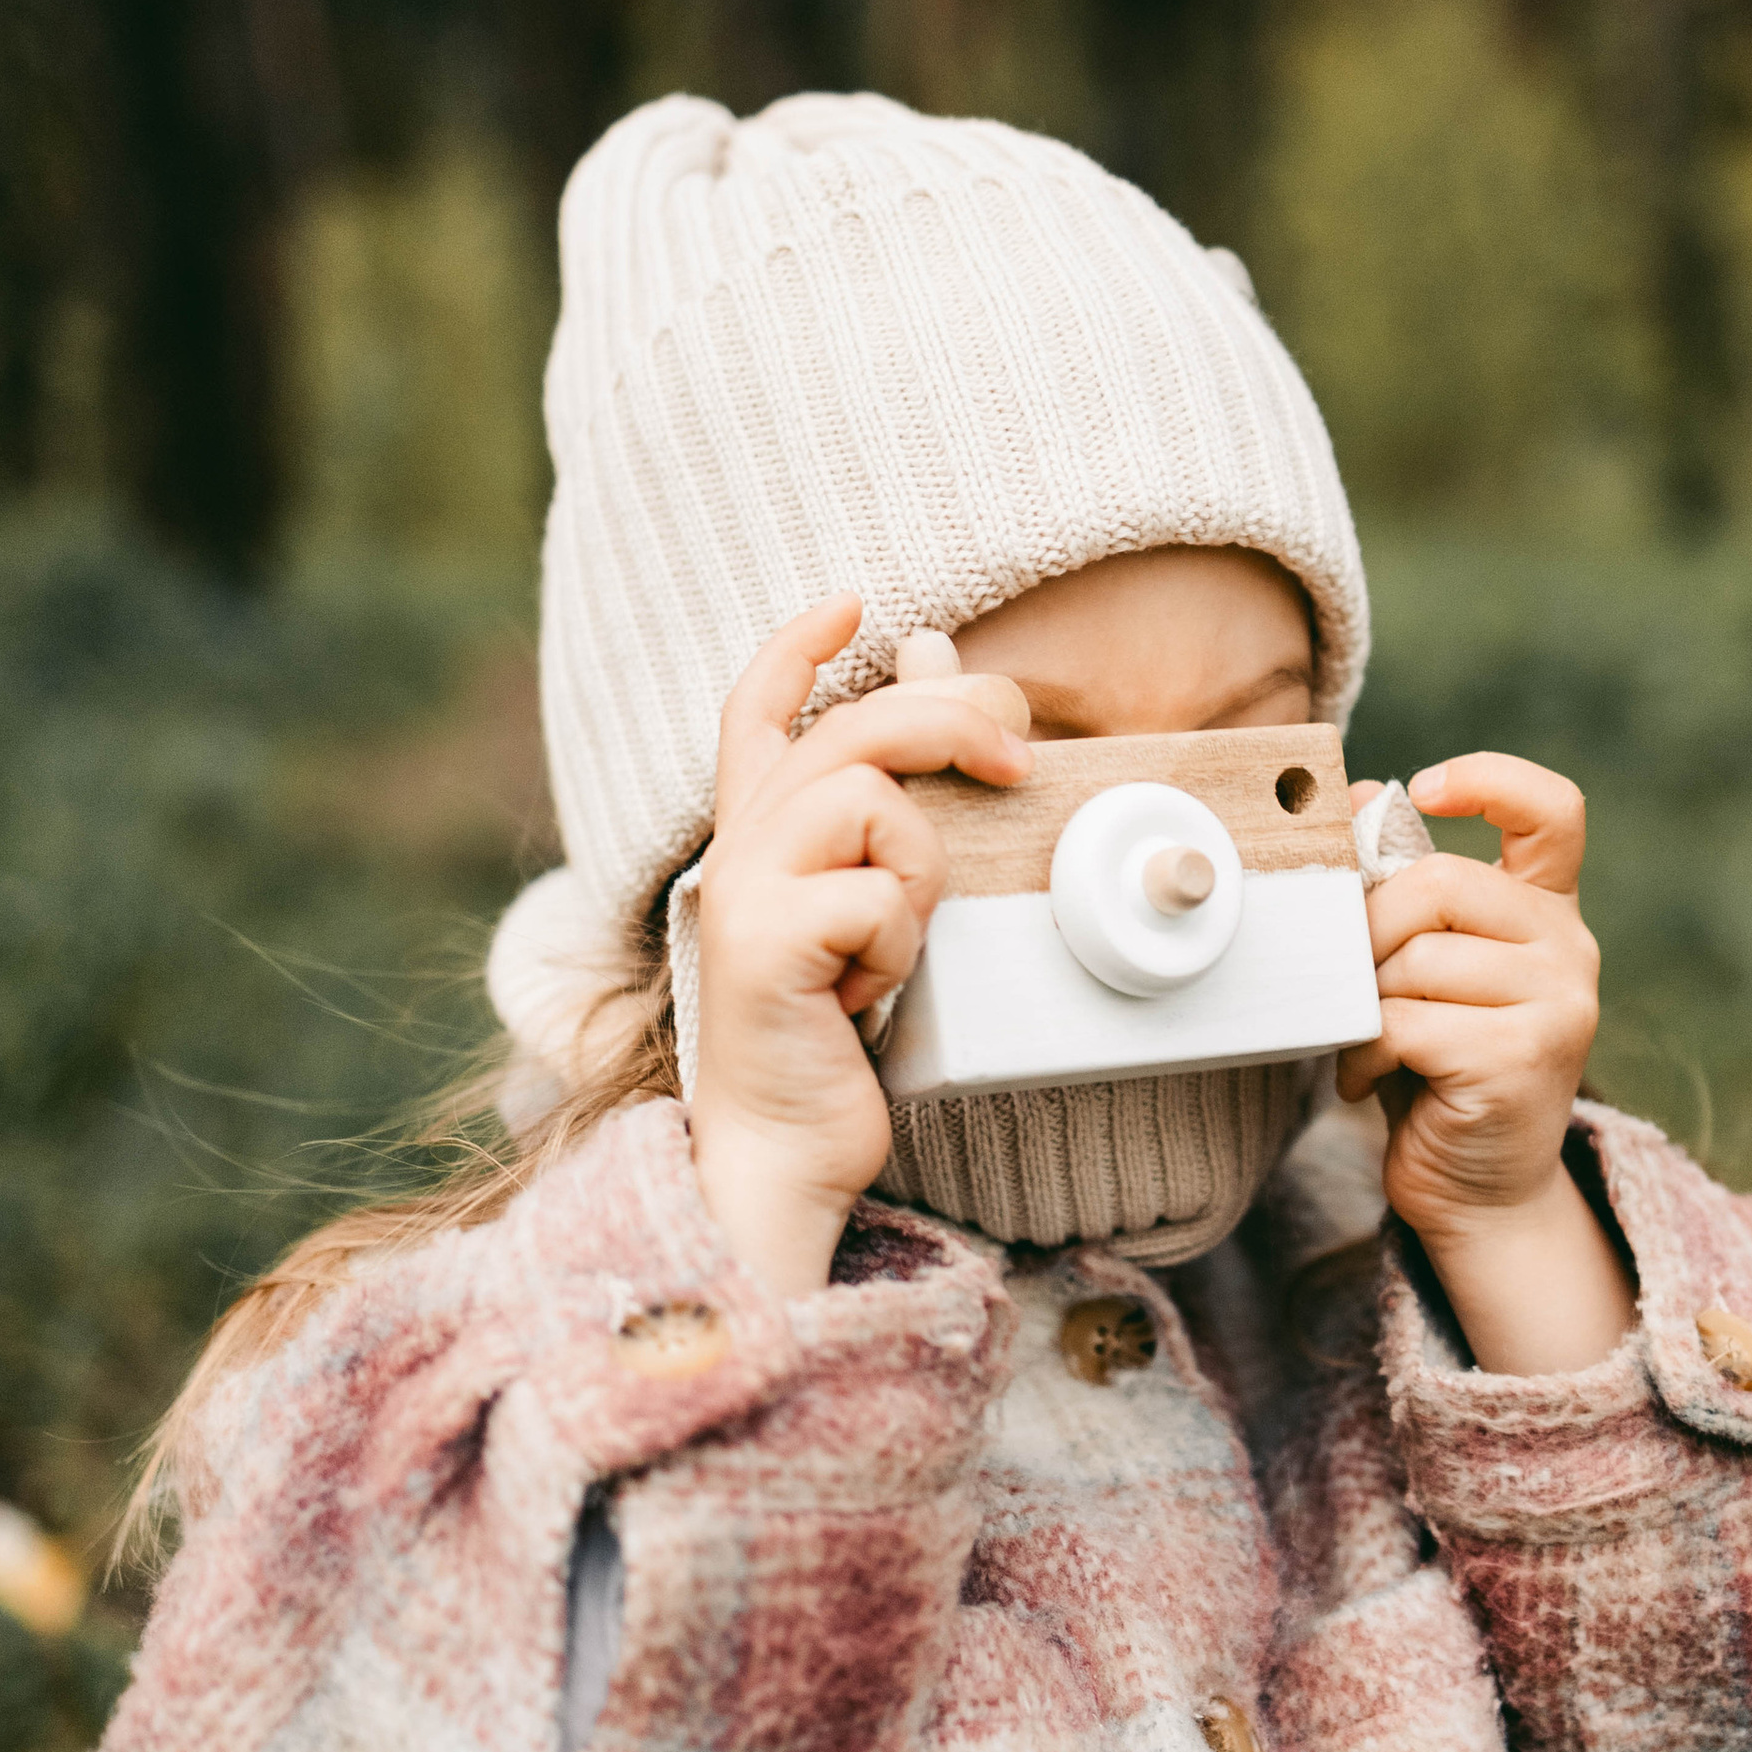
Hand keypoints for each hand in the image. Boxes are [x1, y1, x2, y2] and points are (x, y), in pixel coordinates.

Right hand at [688, 595, 1028, 1299]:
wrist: (783, 1150)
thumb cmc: (834, 1041)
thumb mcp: (873, 911)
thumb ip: (892, 812)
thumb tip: (936, 675)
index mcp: (756, 839)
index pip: (755, 710)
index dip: (797, 647)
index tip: (851, 602)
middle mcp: (736, 850)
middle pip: (853, 728)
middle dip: (950, 720)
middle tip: (1015, 760)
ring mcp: (741, 891)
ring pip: (871, 801)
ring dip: (919, 870)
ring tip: (895, 944)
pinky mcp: (763, 941)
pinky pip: (877, 895)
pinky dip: (899, 947)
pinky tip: (866, 998)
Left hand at [1340, 753, 1634, 1376]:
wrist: (1479, 1190)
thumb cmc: (1437, 1069)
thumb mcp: (1421, 968)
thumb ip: (1403, 892)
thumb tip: (1355, 796)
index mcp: (1546, 910)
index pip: (1553, 809)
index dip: (1488, 779)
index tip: (1421, 790)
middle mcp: (1568, 947)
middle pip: (1440, 883)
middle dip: (1366, 929)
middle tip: (1346, 980)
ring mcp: (1559, 1002)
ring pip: (1417, 959)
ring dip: (1362, 1004)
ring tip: (1362, 1043)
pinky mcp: (1526, 1057)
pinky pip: (1409, 1022)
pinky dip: (1366, 1051)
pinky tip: (1366, 1079)